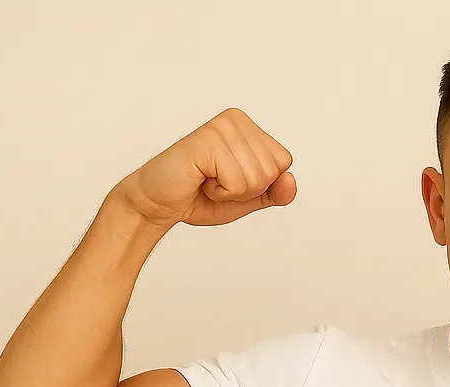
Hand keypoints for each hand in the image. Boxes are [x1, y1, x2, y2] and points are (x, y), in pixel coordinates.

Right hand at [115, 108, 296, 229]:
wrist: (158, 203)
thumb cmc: (200, 197)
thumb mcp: (248, 198)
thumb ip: (274, 192)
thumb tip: (291, 180)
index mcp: (248, 127)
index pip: (284, 163)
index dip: (261, 185)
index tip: (230, 180)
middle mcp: (236, 120)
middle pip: (273, 171)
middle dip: (247, 190)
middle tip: (216, 182)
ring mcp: (221, 127)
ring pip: (257, 178)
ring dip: (232, 192)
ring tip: (207, 180)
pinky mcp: (207, 140)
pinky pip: (237, 182)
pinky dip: (220, 192)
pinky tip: (200, 179)